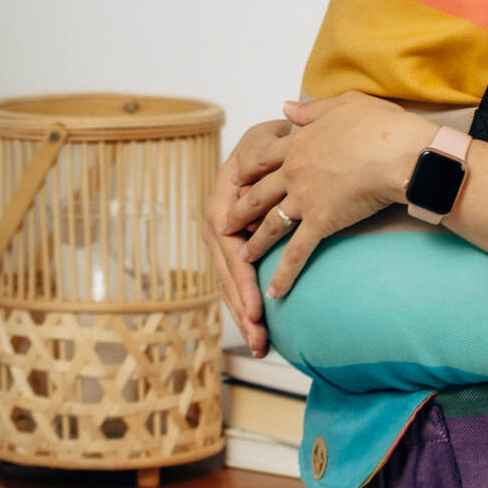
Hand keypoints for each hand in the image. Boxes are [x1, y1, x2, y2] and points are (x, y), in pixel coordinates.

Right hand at [202, 113, 295, 354]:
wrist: (270, 144)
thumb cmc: (269, 144)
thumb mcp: (263, 141)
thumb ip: (261, 154)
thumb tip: (253, 168)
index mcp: (221, 206)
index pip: (231, 251)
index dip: (243, 282)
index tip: (259, 308)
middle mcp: (217, 228)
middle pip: (227, 277)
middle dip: (243, 310)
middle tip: (259, 338)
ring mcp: (222, 243)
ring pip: (229, 286)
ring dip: (243, 317)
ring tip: (260, 346)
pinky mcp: (233, 251)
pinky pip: (236, 284)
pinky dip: (246, 308)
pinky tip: (260, 336)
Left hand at [223, 92, 425, 310]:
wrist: (399, 152)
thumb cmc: (381, 125)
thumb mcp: (343, 104)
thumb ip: (310, 109)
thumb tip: (285, 107)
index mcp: (298, 144)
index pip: (261, 158)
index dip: (246, 171)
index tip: (236, 181)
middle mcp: (293, 172)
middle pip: (256, 194)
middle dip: (239, 211)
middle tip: (225, 225)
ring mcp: (305, 199)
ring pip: (270, 225)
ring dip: (255, 244)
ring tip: (243, 258)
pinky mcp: (321, 222)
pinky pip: (296, 252)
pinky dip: (283, 273)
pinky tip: (275, 291)